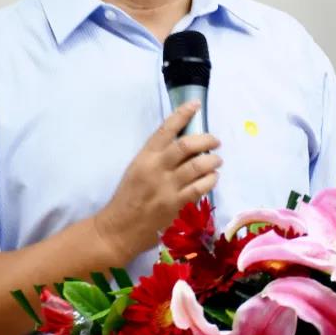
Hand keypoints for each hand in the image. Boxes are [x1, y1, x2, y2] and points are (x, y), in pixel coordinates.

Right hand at [94, 101, 221, 260]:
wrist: (119, 229)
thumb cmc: (128, 197)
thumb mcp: (137, 169)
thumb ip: (158, 156)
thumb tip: (185, 145)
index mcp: (145, 157)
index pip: (165, 129)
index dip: (182, 114)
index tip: (195, 105)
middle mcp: (156, 169)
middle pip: (186, 145)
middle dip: (206, 139)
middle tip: (215, 140)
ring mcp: (167, 187)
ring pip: (197, 166)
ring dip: (212, 160)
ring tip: (216, 160)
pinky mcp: (175, 205)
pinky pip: (200, 188)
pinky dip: (210, 180)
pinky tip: (212, 178)